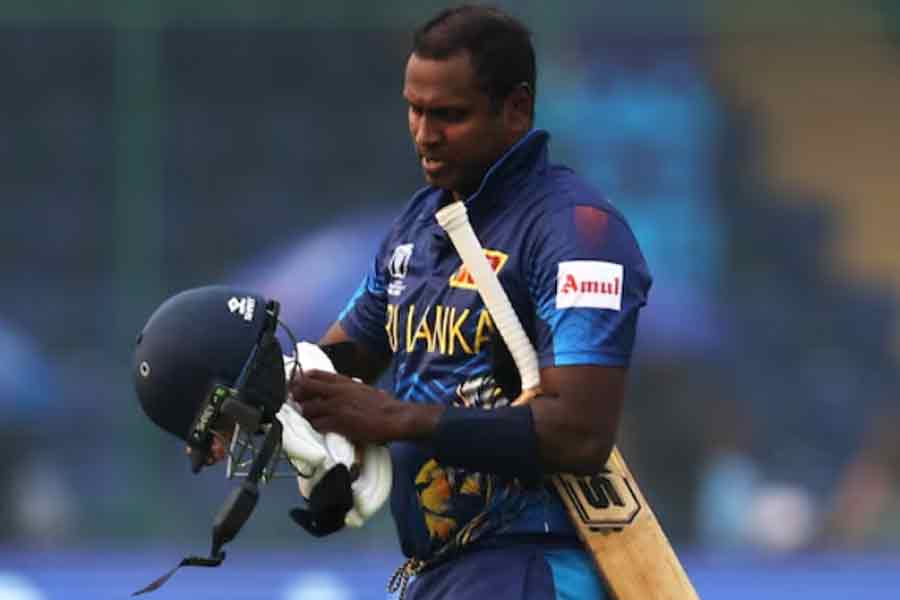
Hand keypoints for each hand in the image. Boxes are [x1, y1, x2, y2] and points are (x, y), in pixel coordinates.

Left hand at [291, 369, 441, 444]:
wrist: (394, 417)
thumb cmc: (383, 405)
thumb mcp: (364, 389)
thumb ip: (350, 388)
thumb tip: (349, 387)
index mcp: (343, 381)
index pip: (314, 374)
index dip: (301, 379)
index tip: (297, 385)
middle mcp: (336, 391)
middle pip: (305, 388)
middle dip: (297, 395)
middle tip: (296, 402)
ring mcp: (336, 407)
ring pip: (307, 408)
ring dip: (305, 414)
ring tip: (308, 418)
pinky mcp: (338, 423)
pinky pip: (317, 425)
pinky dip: (315, 427)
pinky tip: (319, 429)